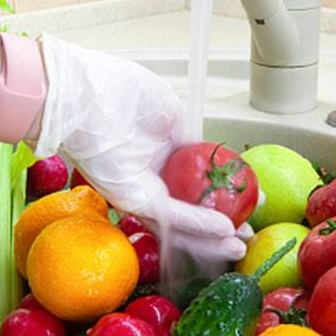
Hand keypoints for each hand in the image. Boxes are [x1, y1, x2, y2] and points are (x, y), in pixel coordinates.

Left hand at [32, 34, 250, 260]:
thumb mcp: (168, 110)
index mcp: (159, 153)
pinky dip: (195, 224)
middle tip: (248, 232)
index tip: (251, 196)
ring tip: (238, 245)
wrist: (85, 93)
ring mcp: (139, 189)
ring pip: (179, 222)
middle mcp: (149, 176)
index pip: (195, 182)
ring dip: (210, 237)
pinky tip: (221, 229)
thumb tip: (203, 152)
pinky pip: (168, 215)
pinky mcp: (129, 197)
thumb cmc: (118, 91)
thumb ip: (188, 137)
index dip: (222, 193)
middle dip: (220, 225)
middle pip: (189, 209)